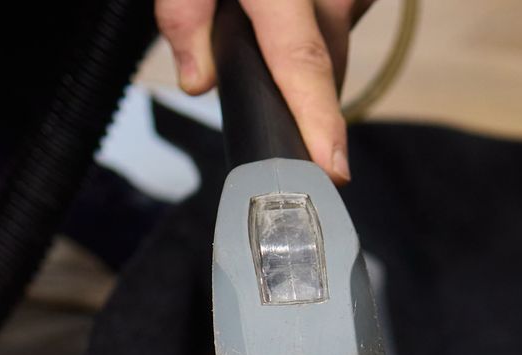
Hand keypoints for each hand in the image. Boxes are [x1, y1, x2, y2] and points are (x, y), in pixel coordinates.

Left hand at [158, 0, 375, 184]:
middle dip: (299, 101)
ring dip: (304, 65)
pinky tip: (279, 27)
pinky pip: (337, 29)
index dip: (319, 123)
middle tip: (256, 101)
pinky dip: (314, 38)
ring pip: (335, 52)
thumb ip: (184, 14)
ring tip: (261, 47)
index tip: (332, 171)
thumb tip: (198, 82)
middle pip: (325, 71)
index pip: (304, 64)